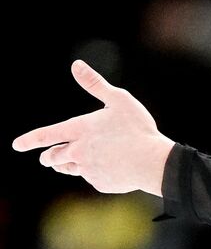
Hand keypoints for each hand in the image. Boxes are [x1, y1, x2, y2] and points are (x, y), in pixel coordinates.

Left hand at [12, 60, 173, 195]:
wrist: (155, 163)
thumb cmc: (139, 129)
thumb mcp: (120, 100)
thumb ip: (95, 84)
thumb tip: (76, 65)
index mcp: (80, 129)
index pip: (46, 136)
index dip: (29, 140)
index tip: (16, 145)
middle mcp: (79, 151)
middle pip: (53, 157)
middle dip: (48, 157)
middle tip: (45, 159)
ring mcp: (89, 170)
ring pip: (69, 169)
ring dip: (66, 166)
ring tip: (68, 164)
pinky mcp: (101, 183)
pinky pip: (92, 179)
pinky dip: (96, 174)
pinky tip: (109, 169)